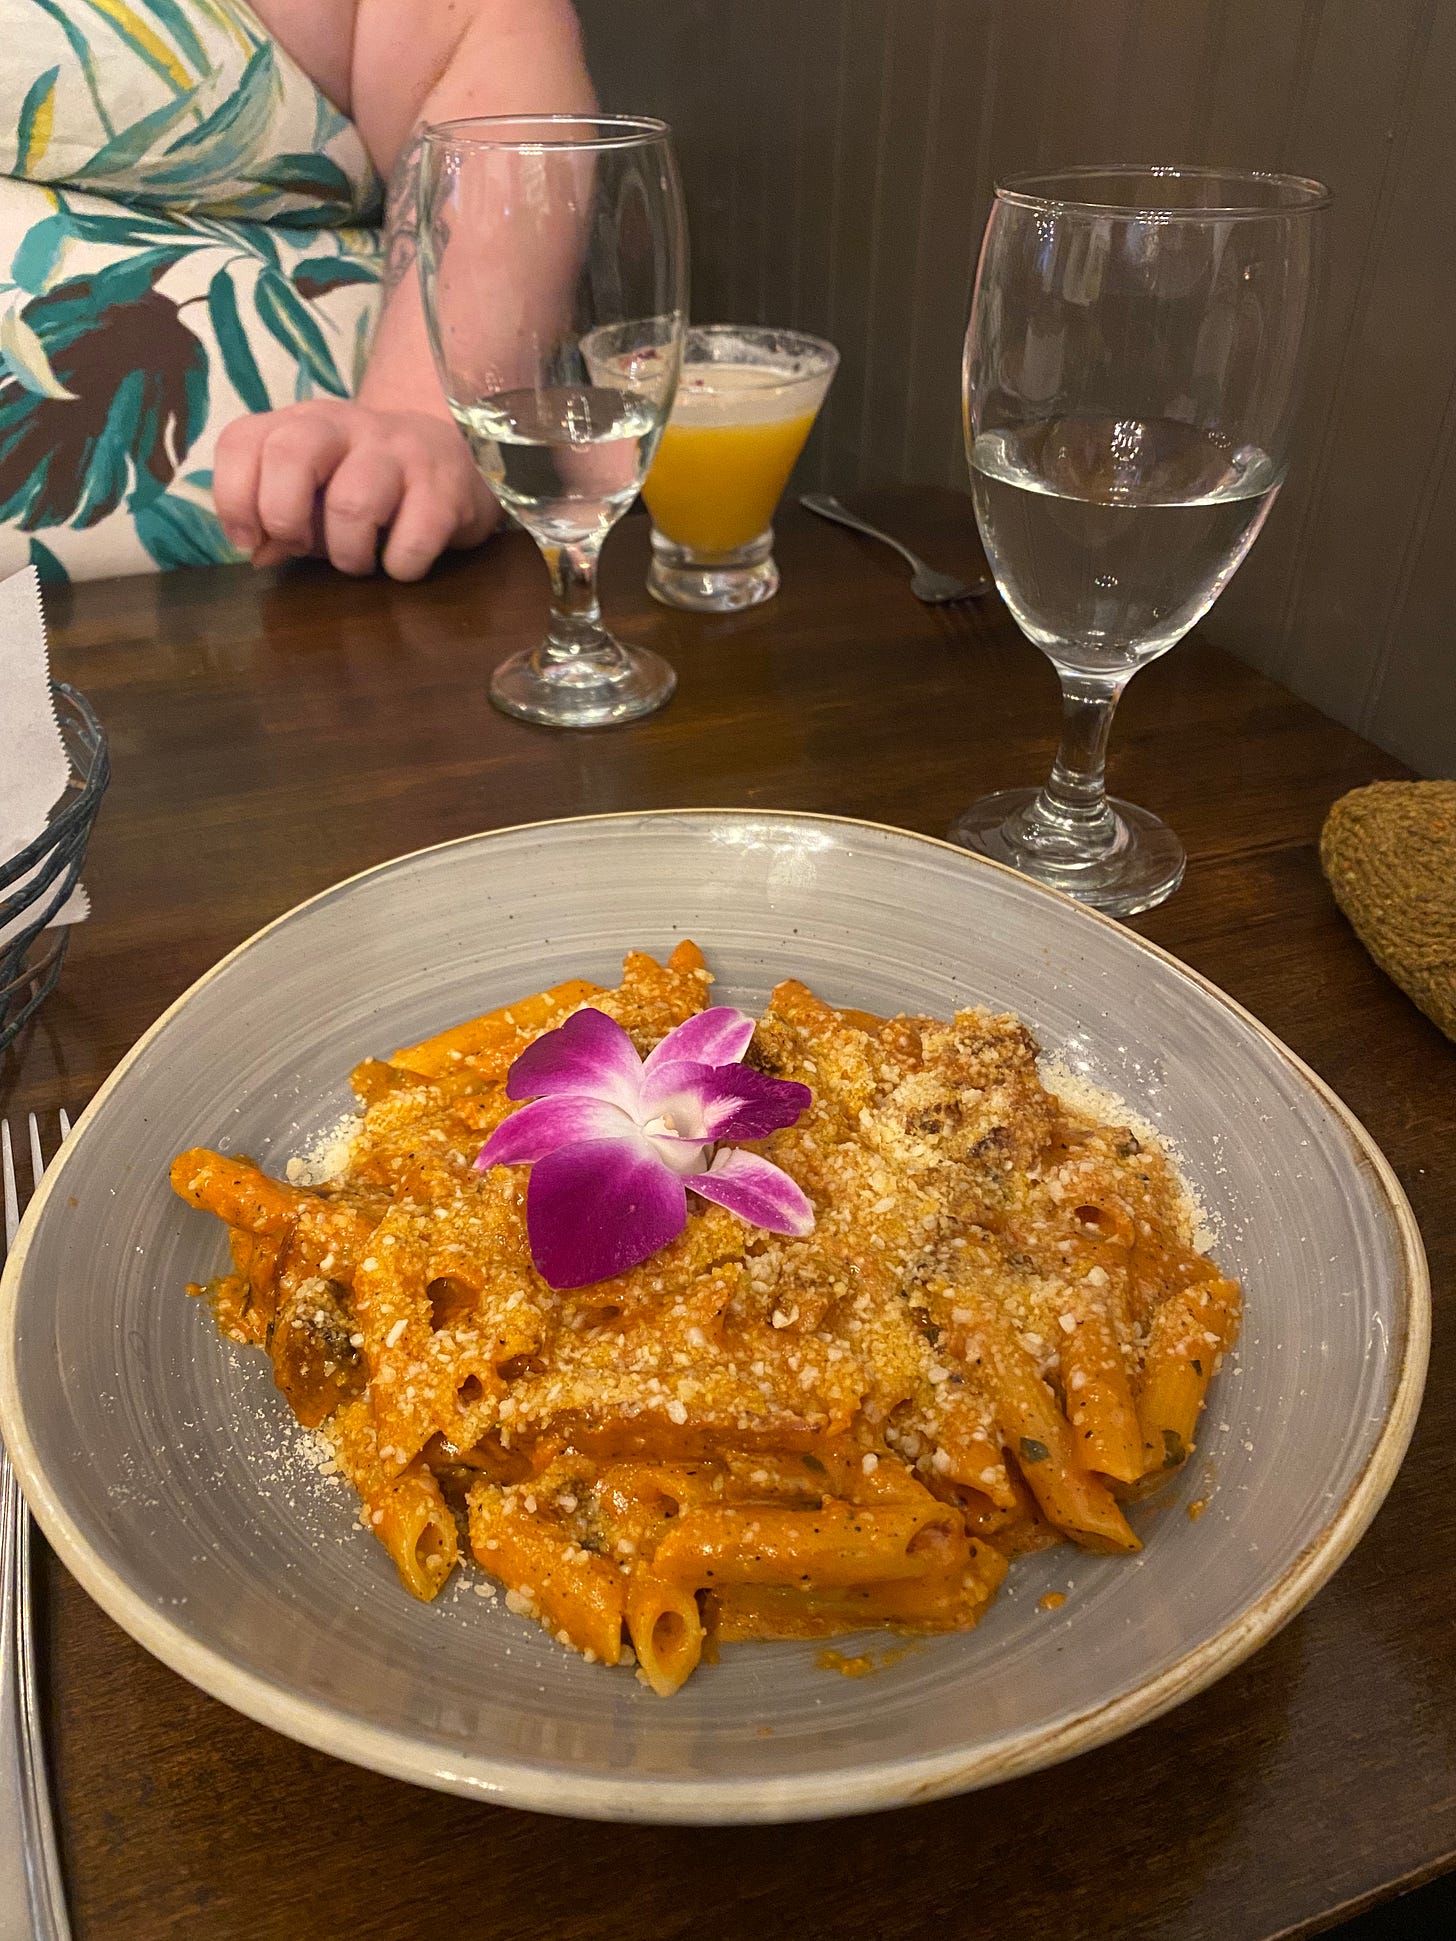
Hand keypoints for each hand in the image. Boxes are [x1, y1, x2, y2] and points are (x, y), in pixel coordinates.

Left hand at [214, 400, 498, 580]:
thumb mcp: (317, 494)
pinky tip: (402, 562)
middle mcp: (346, 424)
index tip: (250, 540)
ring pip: (352, 503)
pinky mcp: (445, 486)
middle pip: (291, 454)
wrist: (456, 460)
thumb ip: (280, 521)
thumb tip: (257, 554)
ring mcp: (399, 450)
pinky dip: (400, 566)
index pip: (242, 441)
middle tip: (302, 547)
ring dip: (347, 554)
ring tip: (359, 561)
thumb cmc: (371, 486)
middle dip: (284, 517)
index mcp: (302, 423)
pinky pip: (412, 540)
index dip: (233, 498)